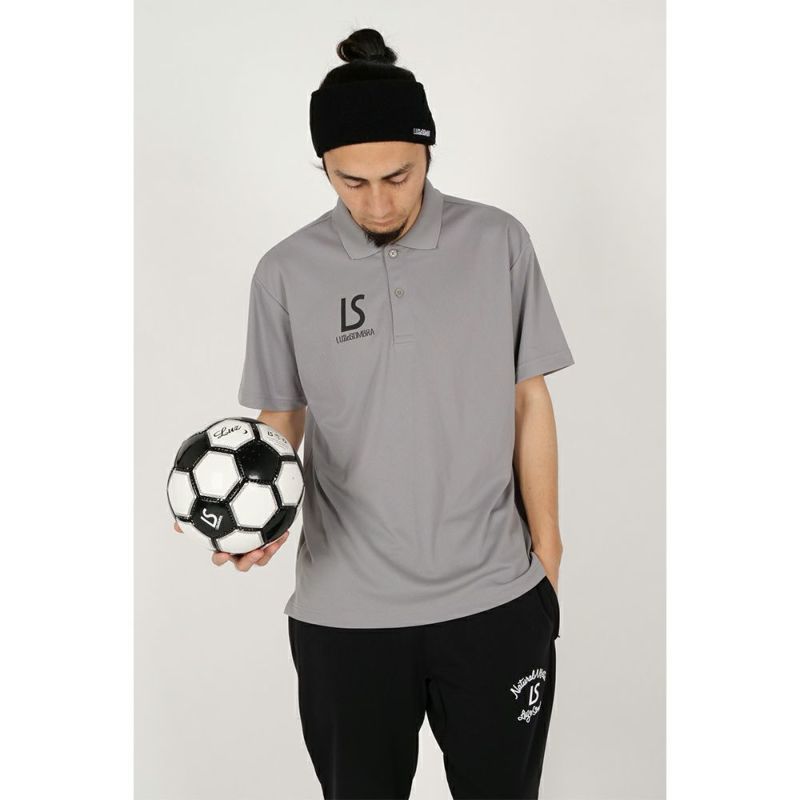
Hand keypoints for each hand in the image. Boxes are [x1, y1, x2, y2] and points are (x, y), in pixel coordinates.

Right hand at [173, 520, 290, 570]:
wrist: (250, 504)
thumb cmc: (226, 513)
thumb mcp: (209, 514)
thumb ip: (195, 518)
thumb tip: (175, 525)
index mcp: (225, 547)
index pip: (219, 558)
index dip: (221, 558)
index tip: (223, 552)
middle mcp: (240, 551)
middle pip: (243, 564)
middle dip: (248, 561)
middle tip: (255, 551)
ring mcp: (255, 548)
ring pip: (262, 558)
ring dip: (268, 552)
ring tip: (273, 543)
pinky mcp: (269, 543)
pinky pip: (274, 545)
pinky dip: (279, 540)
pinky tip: (284, 531)